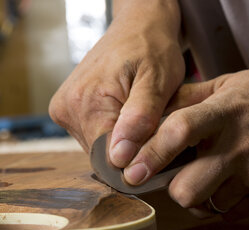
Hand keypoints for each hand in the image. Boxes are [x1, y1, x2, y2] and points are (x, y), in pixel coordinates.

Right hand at [49, 0, 183, 166]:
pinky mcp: (68, 111)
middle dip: (132, 148)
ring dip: (124, 140)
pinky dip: (115, 132)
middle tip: (153, 124)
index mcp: (88, 103)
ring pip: (100, 148)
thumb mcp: (158, 81)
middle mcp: (68, 110)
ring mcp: (65, 111)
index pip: (110, 159)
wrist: (138, 27)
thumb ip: (141, 118)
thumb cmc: (152, 49)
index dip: (138, 158)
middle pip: (104, 156)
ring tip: (140, 116)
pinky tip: (128, 115)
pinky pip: (94, 136)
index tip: (158, 143)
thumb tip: (120, 156)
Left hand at [123, 70, 248, 219]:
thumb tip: (153, 111)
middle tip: (174, 178)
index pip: (180, 131)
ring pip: (208, 207)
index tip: (131, 170)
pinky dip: (222, 205)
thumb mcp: (235, 82)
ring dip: (198, 199)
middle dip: (173, 189)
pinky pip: (231, 213)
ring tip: (206, 180)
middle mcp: (241, 146)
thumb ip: (193, 96)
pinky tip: (229, 185)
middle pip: (188, 189)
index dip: (151, 153)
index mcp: (228, 110)